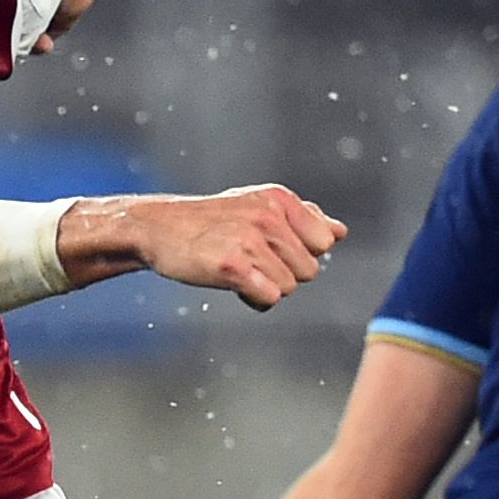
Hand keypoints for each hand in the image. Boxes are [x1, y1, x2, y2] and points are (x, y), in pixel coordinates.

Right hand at [125, 186, 345, 310]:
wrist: (158, 227)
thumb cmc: (212, 221)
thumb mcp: (259, 207)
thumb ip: (303, 219)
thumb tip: (340, 232)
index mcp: (279, 199)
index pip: (324, 243)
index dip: (300, 253)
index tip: (270, 247)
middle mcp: (268, 216)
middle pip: (309, 270)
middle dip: (283, 274)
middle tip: (249, 260)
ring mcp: (249, 240)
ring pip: (289, 288)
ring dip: (265, 288)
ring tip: (238, 270)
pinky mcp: (232, 266)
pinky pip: (270, 298)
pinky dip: (254, 299)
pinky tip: (233, 284)